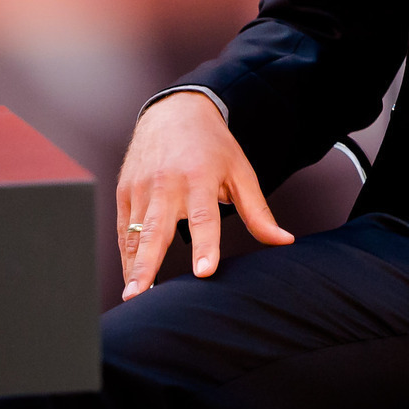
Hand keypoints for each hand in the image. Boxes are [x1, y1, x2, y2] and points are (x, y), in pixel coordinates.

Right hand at [116, 92, 292, 299]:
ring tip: (132, 296)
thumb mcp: (241, 172)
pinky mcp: (124, 192)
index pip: (204, 217)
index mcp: (200, 177)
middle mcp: (167, 184)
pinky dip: (126, 254)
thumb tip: (284, 241)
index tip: (204, 272)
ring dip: (132, 266)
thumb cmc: (214, 147)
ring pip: (135, 234)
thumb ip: (258, 212)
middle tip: (141, 296)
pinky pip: (123, 229)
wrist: (175, 112)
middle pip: (157, 230)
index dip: (205, 246)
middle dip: (148, 265)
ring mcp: (141, 188)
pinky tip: (130, 278)